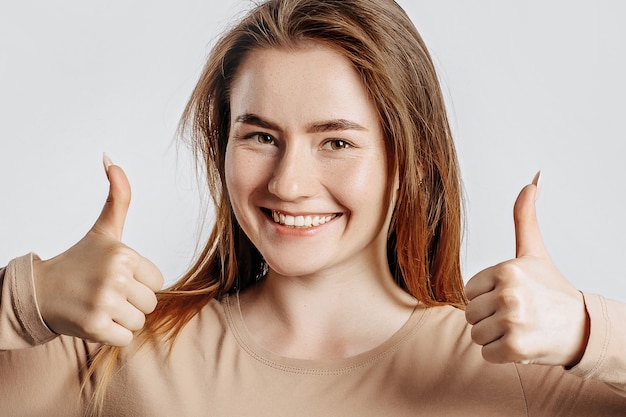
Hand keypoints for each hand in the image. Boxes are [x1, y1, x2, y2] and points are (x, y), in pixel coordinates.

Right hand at [33, 155, 163, 345]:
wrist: (41, 291)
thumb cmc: (79, 261)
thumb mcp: (104, 230)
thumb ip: (119, 198)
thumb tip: (112, 159)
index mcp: (124, 254)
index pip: (158, 281)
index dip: (139, 282)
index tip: (116, 276)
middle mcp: (115, 277)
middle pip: (150, 303)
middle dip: (132, 302)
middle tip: (105, 292)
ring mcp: (104, 303)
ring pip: (139, 322)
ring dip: (122, 319)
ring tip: (99, 305)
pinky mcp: (95, 328)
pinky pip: (126, 339)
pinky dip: (112, 335)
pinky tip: (95, 320)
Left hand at [464, 173, 588, 366]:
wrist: (581, 328)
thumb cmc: (552, 290)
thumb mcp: (534, 252)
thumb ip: (524, 218)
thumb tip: (531, 181)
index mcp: (505, 270)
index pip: (469, 291)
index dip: (487, 297)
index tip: (510, 296)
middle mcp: (507, 294)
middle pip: (470, 313)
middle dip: (489, 318)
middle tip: (516, 314)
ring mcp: (511, 321)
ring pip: (476, 334)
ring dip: (494, 336)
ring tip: (518, 327)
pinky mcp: (514, 347)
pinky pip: (486, 353)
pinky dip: (500, 354)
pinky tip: (521, 343)